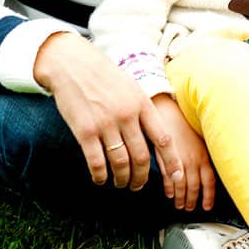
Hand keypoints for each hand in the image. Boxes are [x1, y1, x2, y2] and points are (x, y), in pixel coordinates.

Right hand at [34, 33, 182, 192]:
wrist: (70, 63)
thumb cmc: (102, 75)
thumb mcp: (130, 85)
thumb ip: (142, 109)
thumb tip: (156, 134)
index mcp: (141, 103)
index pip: (163, 138)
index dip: (172, 161)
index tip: (177, 177)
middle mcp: (126, 115)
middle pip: (141, 157)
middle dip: (141, 177)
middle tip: (138, 185)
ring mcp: (105, 123)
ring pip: (121, 164)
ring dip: (122, 179)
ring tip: (121, 183)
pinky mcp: (84, 131)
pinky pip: (97, 162)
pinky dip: (100, 176)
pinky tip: (100, 179)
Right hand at [152, 94, 214, 211]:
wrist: (165, 108)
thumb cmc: (181, 121)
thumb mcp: (198, 138)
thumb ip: (201, 154)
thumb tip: (205, 169)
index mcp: (202, 155)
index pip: (209, 182)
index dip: (208, 196)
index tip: (207, 206)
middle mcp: (192, 159)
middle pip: (195, 187)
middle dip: (192, 201)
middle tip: (189, 208)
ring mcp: (178, 159)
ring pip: (181, 186)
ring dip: (180, 198)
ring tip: (178, 204)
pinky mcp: (163, 159)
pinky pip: (167, 178)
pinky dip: (168, 188)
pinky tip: (168, 193)